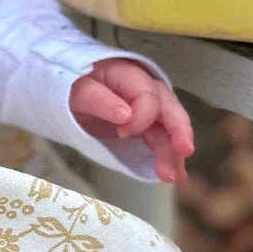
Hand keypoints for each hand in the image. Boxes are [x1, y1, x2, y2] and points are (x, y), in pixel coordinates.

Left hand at [68, 57, 193, 183]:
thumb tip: (126, 115)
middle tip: (184, 150)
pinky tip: (175, 173)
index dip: (140, 117)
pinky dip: (169, 157)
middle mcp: (146, 90)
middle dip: (178, 131)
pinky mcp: (146, 126)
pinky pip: (162, 140)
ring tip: (173, 176)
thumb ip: (100, 101)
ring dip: (172, 153)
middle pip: (168, 110)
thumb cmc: (73, 85)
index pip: (147, 96)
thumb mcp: (79, 90)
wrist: (69, 91)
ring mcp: (148, 109)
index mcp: (129, 75)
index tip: (122, 133)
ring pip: (168, 130)